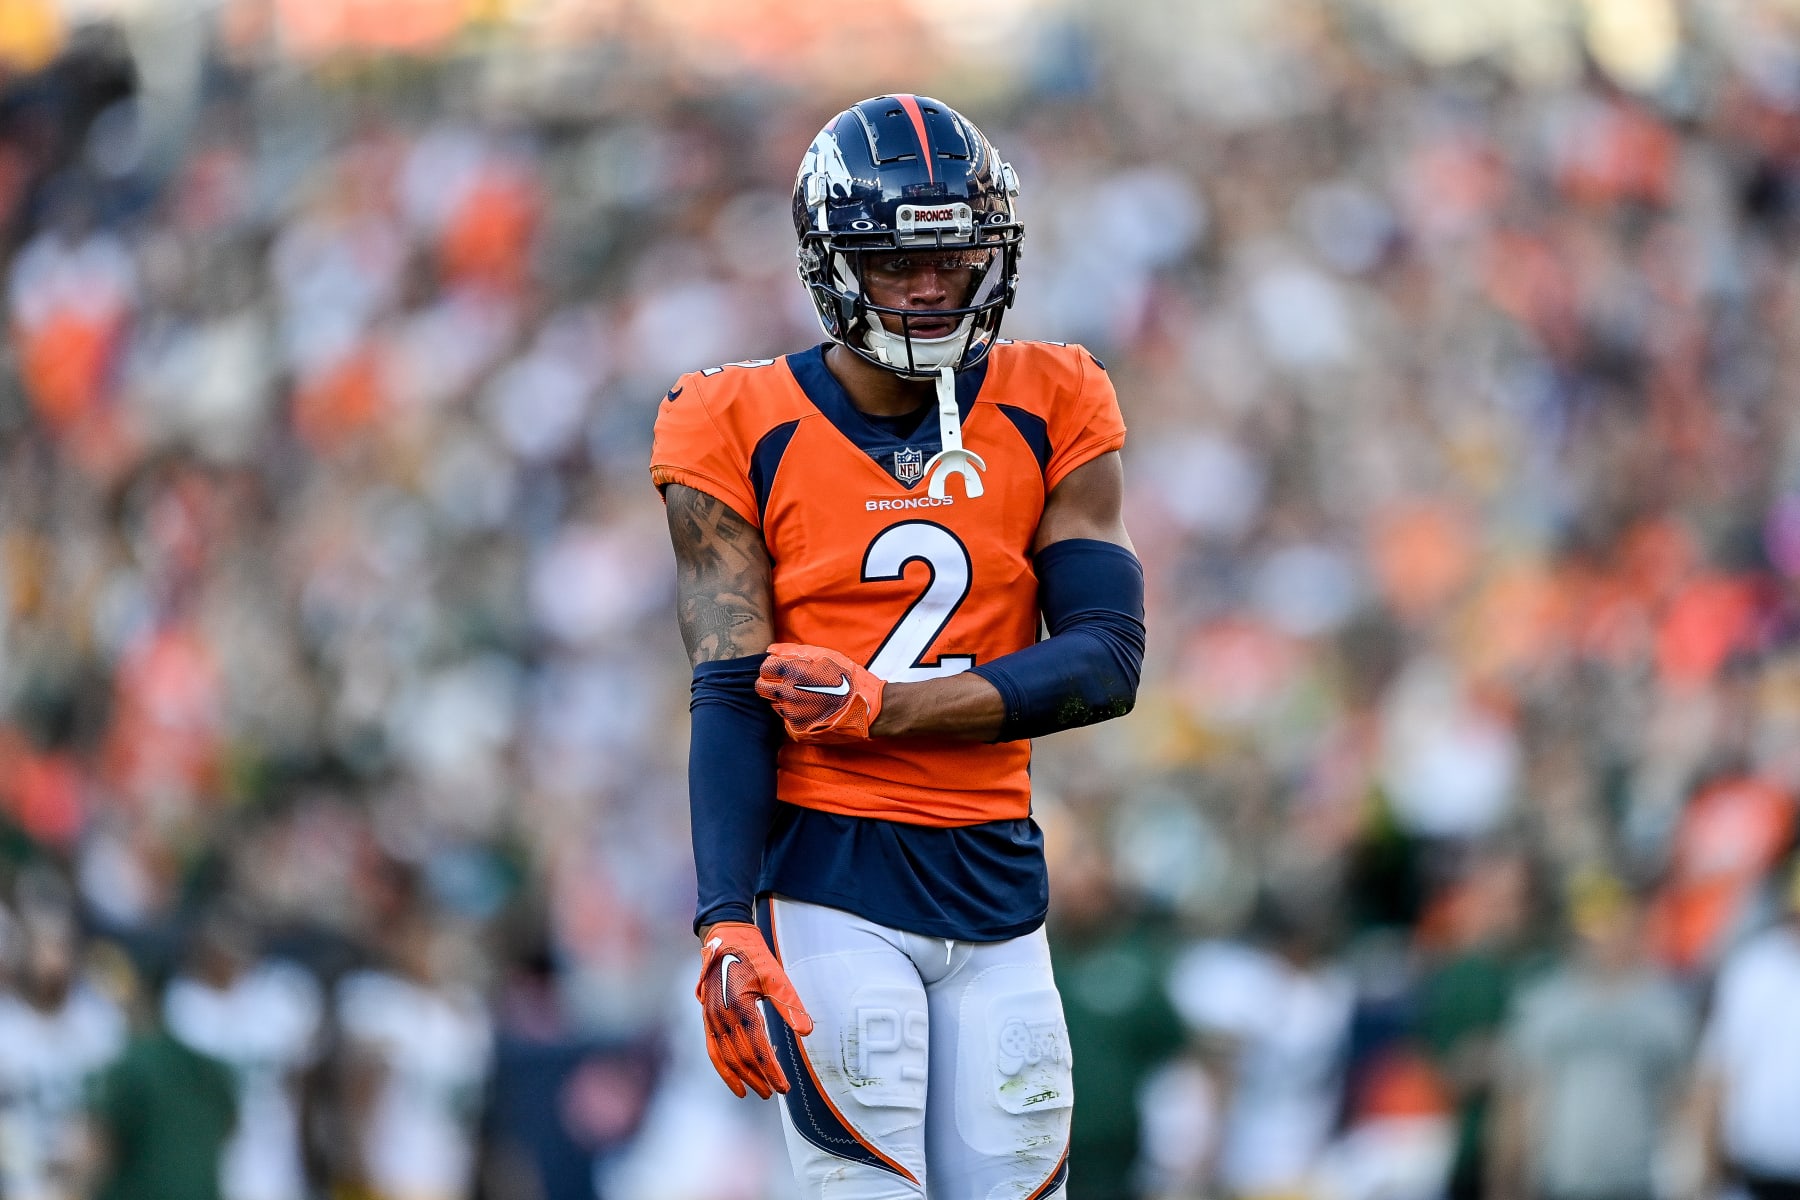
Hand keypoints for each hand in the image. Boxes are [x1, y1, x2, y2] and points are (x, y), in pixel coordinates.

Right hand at [696, 922, 813, 1097]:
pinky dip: (723, 1068)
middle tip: (776, 1092)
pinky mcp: (707, 1018)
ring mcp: (710, 1017)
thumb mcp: (775, 975)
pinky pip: (713, 1049)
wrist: (725, 937)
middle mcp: (721, 1015)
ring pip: (725, 1057)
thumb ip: (790, 1004)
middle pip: (740, 1057)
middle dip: (759, 1078)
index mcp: (739, 1005)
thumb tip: (807, 1031)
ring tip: (758, 1092)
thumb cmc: (753, 955)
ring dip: (742, 1078)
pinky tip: (735, 1082)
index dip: (770, 1070)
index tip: (784, 1087)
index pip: (756, 1047)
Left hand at [756, 643, 883, 741]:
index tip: (783, 669)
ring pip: (775, 703)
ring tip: (809, 697)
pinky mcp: (796, 730)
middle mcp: (788, 694)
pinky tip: (813, 710)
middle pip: (761, 688)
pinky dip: (796, 714)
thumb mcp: (824, 656)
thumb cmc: (847, 679)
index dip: (773, 667)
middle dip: (771, 683)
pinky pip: (787, 719)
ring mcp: (791, 714)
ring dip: (786, 699)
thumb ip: (792, 651)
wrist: (866, 709)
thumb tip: (770, 650)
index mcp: (793, 673)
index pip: (764, 668)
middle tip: (790, 682)